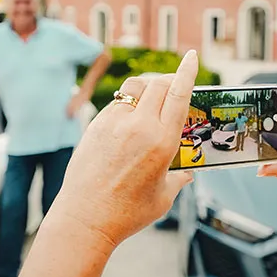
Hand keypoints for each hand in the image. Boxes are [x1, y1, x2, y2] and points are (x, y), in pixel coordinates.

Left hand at [50, 50, 198, 246]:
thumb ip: (178, 178)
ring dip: (146, 87)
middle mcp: (139, 127)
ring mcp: (114, 124)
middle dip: (168, 81)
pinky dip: (127, 104)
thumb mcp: (163, 197)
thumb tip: (187, 173)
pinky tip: (128, 120)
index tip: (192, 57)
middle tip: (173, 87)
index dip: (187, 72)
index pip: (178, 94)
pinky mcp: (95, 126)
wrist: (85, 219)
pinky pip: (116, 104)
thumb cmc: (127, 213)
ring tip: (151, 99)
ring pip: (134, 88)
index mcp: (162, 142)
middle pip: (157, 84)